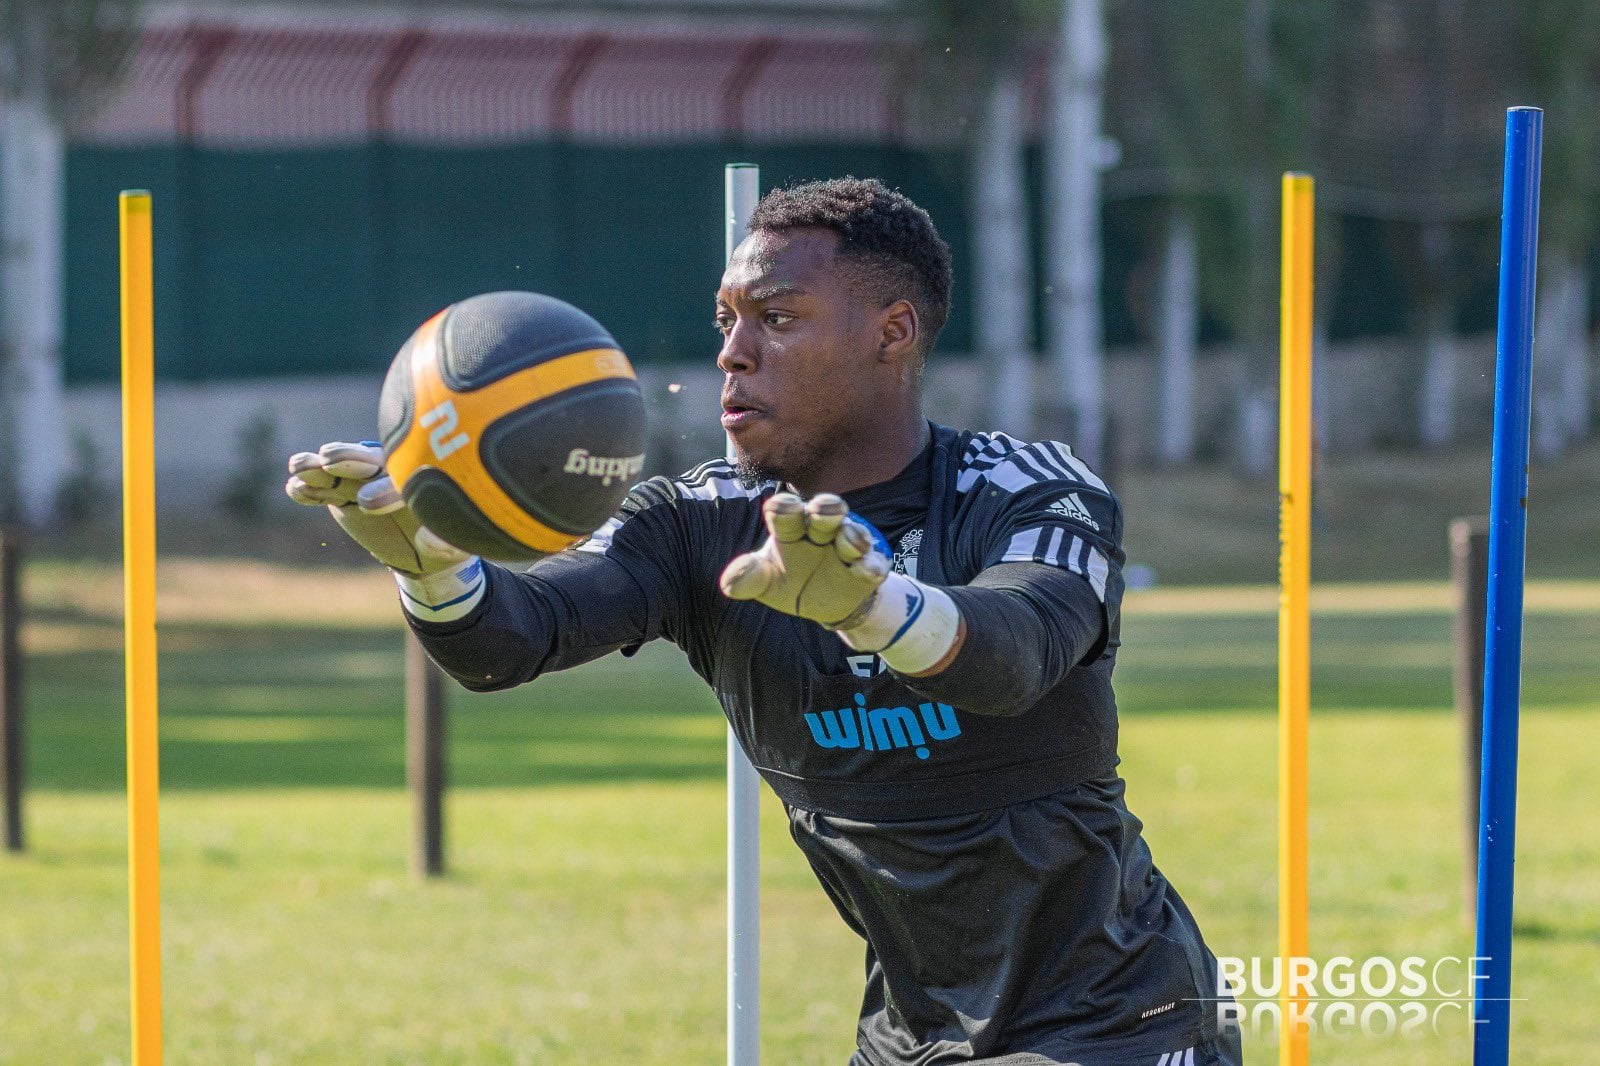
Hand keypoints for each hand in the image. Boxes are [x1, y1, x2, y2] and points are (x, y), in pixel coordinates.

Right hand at [285, 441, 468, 576]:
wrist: (426, 549)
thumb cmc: (447, 540)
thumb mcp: (454, 546)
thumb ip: (443, 544)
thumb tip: (432, 546)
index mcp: (421, 478)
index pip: (404, 477)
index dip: (385, 489)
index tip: (367, 503)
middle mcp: (390, 474)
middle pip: (369, 461)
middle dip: (350, 459)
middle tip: (329, 460)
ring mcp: (363, 481)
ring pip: (340, 470)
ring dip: (319, 467)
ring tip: (298, 466)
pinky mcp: (343, 494)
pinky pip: (324, 490)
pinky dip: (309, 490)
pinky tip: (294, 488)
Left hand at [719, 493, 889, 627]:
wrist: (825, 605)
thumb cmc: (789, 579)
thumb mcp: (766, 581)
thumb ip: (749, 577)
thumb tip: (728, 584)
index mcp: (791, 528)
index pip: (786, 510)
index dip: (784, 507)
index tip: (779, 509)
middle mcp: (820, 531)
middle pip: (825, 512)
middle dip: (826, 508)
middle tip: (821, 510)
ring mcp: (847, 548)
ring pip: (853, 534)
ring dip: (852, 536)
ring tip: (848, 540)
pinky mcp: (868, 570)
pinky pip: (874, 565)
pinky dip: (871, 566)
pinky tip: (866, 570)